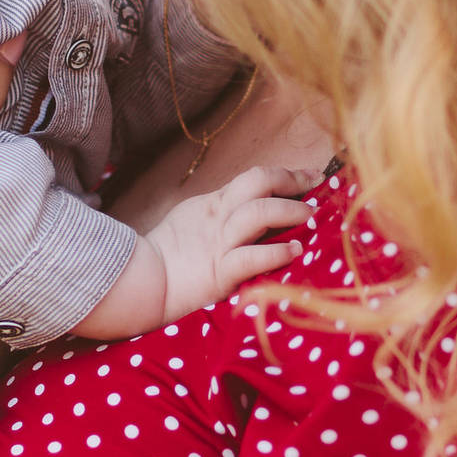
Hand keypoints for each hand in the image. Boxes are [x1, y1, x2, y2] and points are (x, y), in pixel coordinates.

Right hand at [148, 164, 311, 320]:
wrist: (140, 283)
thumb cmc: (168, 256)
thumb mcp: (194, 219)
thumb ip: (222, 211)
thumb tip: (256, 206)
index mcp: (214, 204)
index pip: (254, 178)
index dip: (285, 174)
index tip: (311, 175)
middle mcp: (219, 217)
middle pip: (258, 183)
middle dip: (291, 181)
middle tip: (316, 186)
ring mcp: (219, 243)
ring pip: (258, 214)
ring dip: (289, 211)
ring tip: (310, 216)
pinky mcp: (219, 272)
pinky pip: (251, 257)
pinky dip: (275, 252)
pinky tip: (293, 251)